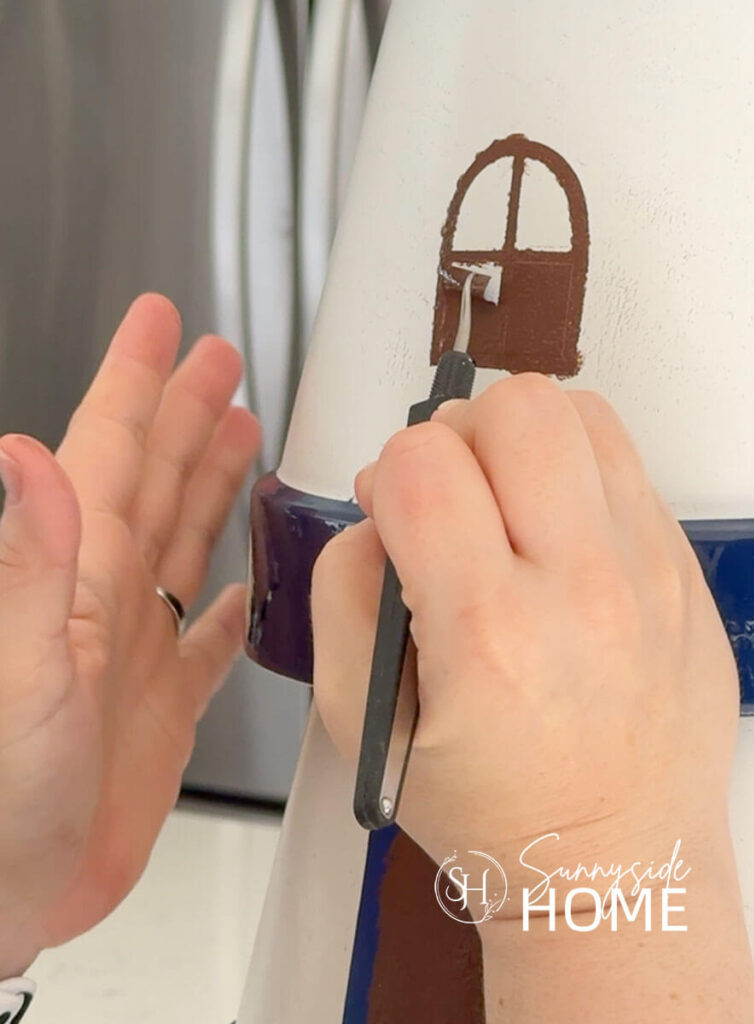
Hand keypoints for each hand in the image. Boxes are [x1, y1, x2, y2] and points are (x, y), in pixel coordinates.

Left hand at [0, 295, 259, 973]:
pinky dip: (233, 607)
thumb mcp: (20, 668)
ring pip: (187, 542)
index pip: (110, 451)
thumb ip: (31, 562)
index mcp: (81, 577)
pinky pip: (210, 638)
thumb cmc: (4, 794)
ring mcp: (139, 649)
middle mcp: (110, 600)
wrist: (9, 893)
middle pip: (158, 480)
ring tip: (239, 436)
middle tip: (217, 362)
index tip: (160, 324)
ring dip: (213, 484)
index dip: (136, 381)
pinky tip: (249, 588)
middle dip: (186, 413)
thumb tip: (28, 456)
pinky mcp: (165, 704)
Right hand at [311, 374, 753, 1020]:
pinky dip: (576, 474)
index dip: (388, 473)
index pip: (421, 465)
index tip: (393, 511)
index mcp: (489, 633)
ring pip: (583, 415)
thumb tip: (377, 513)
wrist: (614, 869)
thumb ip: (344, 594)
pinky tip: (556, 532)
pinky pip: (628, 465)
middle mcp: (585, 590)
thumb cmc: (494, 812)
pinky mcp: (687, 574)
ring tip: (507, 503)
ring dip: (524, 441)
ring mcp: (652, 574)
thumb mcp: (364, 723)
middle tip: (453, 494)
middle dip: (459, 434)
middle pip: (516, 410)